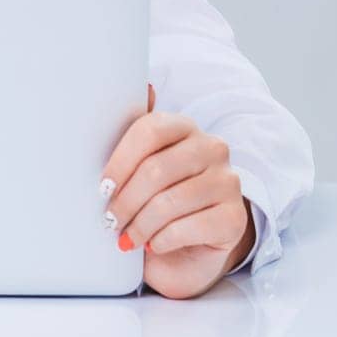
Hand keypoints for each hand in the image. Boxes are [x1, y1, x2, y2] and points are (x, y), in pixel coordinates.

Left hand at [99, 83, 254, 298]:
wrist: (187, 249)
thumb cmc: (155, 201)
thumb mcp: (139, 167)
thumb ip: (135, 133)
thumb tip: (145, 87)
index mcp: (183, 126)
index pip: (150, 129)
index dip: (120, 160)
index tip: (102, 187)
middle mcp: (212, 147)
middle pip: (157, 169)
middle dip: (126, 200)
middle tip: (110, 220)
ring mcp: (228, 182)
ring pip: (170, 201)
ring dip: (141, 224)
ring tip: (127, 237)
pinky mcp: (234, 218)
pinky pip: (190, 227)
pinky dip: (163, 240)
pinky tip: (154, 244)